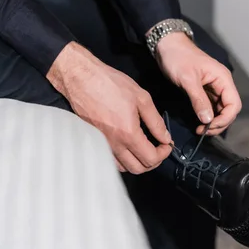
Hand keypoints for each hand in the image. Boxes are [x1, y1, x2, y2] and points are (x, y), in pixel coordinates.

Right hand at [47, 42, 171, 173]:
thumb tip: (165, 137)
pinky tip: (128, 147)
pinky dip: (124, 160)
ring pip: (124, 168)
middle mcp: (114, 144)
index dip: (164, 153)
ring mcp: (103, 145)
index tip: (167, 143)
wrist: (82, 79)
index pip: (151, 158)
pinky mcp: (95, 142)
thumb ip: (156, 121)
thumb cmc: (110, 84)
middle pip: (138, 169)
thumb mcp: (141, 98)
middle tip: (158, 147)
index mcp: (128, 134)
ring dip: (138, 162)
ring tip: (144, 148)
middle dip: (153, 161)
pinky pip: (112, 161)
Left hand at [155, 33, 241, 135]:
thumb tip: (207, 120)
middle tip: (202, 131)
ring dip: (212, 122)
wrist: (167, 46)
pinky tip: (198, 122)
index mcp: (223, 79)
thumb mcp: (187, 79)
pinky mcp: (204, 91)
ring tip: (199, 129)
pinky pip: (210, 107)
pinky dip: (206, 116)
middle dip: (219, 123)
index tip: (208, 127)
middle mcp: (222, 84)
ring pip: (220, 110)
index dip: (225, 119)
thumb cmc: (178, 58)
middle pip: (229, 110)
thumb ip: (198, 100)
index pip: (234, 105)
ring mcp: (214, 88)